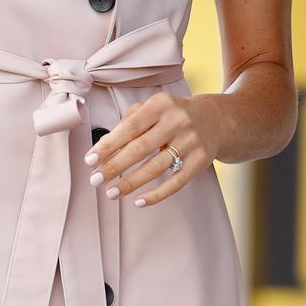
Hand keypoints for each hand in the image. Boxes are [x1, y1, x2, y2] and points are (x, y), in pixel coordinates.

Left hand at [84, 91, 224, 207]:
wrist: (216, 120)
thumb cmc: (174, 115)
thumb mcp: (154, 108)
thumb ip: (130, 121)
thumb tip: (104, 147)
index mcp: (161, 104)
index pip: (129, 127)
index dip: (108, 146)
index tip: (90, 160)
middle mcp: (178, 120)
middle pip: (140, 148)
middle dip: (115, 166)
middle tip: (96, 180)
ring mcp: (192, 141)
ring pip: (156, 168)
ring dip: (131, 183)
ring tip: (112, 193)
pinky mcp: (201, 160)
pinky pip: (176, 182)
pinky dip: (157, 194)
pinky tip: (139, 201)